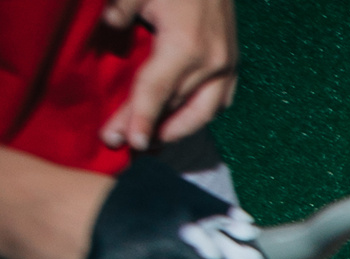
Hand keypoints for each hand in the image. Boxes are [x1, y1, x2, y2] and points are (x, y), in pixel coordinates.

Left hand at [100, 0, 238, 149]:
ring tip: (154, 143)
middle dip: (149, 128)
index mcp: (187, 46)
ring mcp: (227, 66)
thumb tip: (107, 30)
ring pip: (203, 112)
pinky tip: (182, 121)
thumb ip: (121, 10)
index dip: (140, 117)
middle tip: (122, 145)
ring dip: (178, 130)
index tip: (128, 143)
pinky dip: (200, 116)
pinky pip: (219, 101)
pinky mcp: (233, 63)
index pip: (157, 91)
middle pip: (175, 106)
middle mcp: (212, 63)